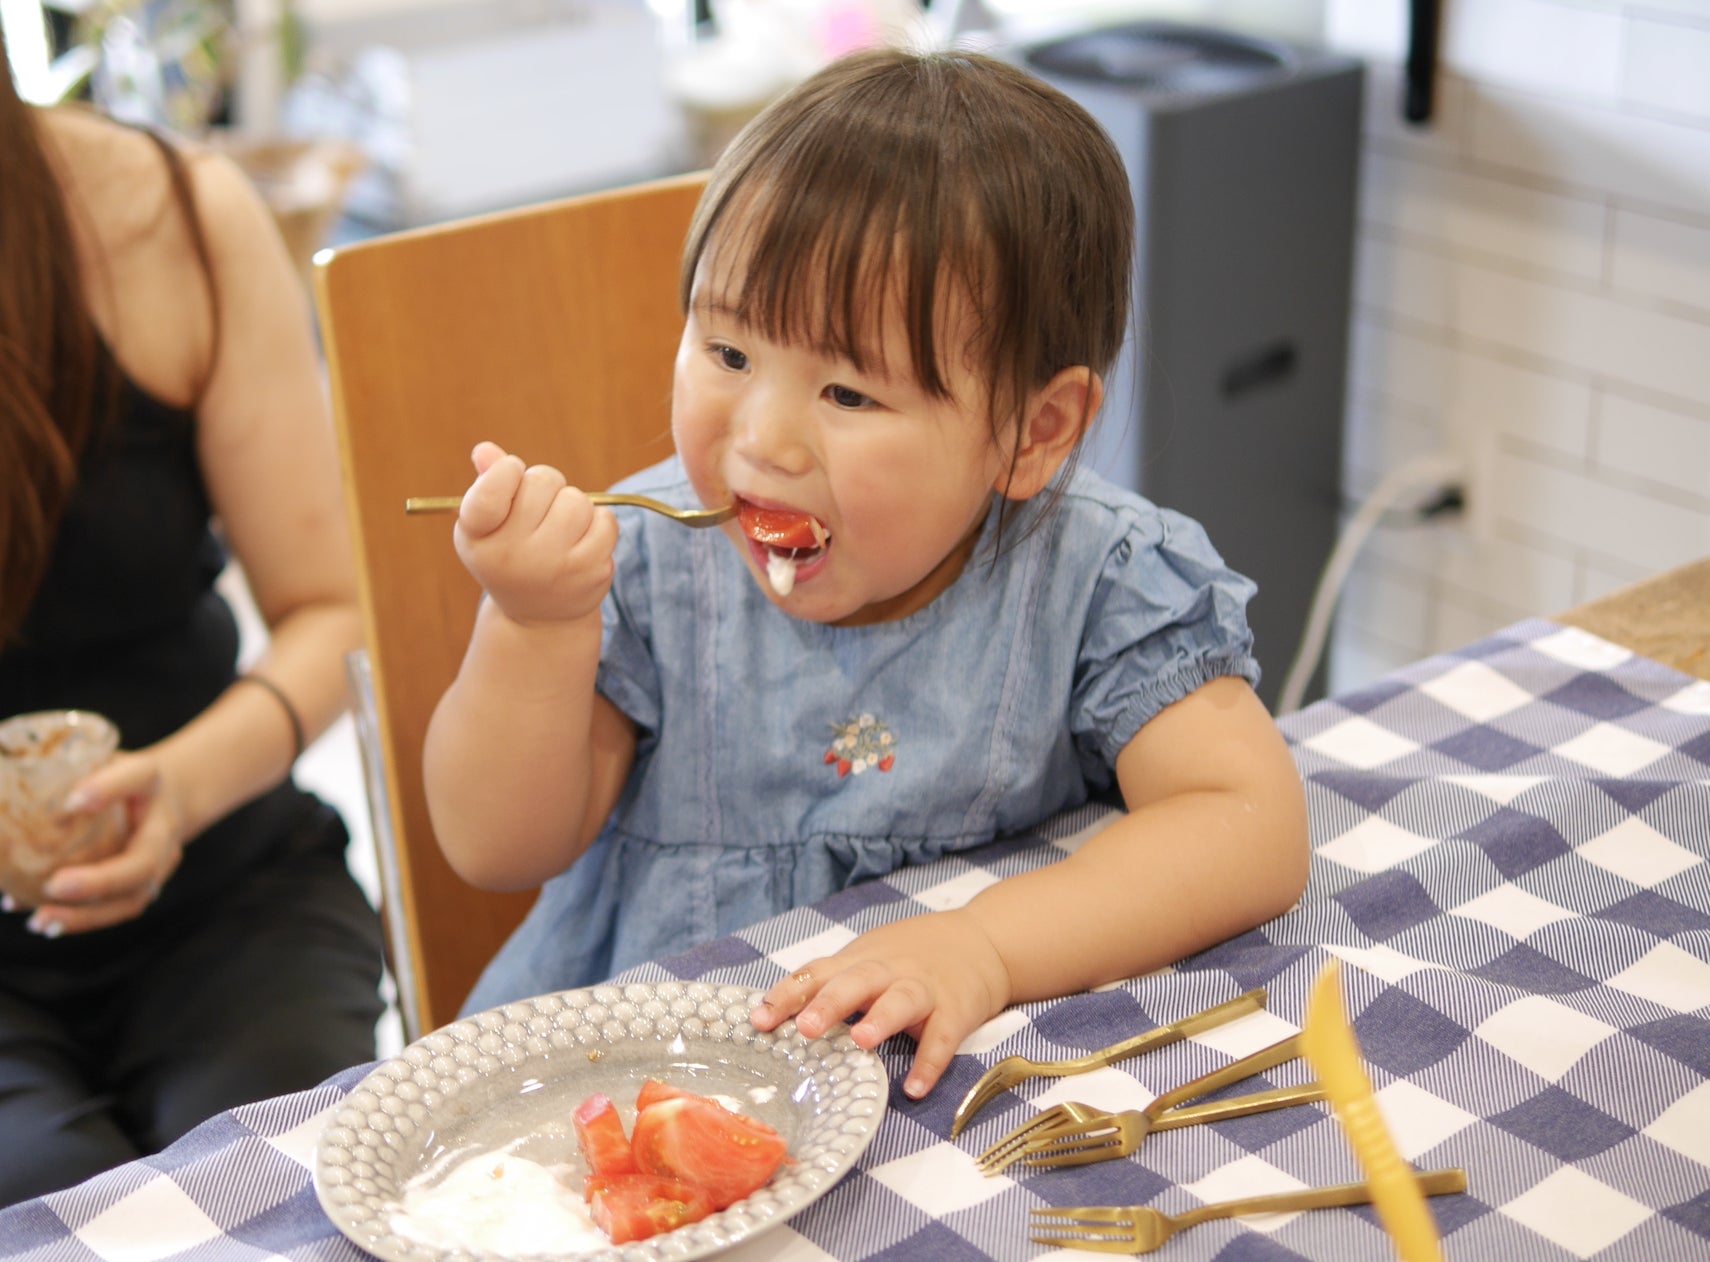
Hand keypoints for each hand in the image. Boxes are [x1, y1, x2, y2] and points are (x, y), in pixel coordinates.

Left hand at [25, 750, 188, 935]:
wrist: (165, 799)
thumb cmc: (117, 780)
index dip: (107, 789)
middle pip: (143, 862)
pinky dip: (80, 919)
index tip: (73, 801)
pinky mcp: (143, 887)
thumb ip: (65, 777)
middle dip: (100, 881)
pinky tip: (43, 920)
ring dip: (87, 916)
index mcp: (151, 784)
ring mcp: (159, 864)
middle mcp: (163, 828)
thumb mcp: (97, 763)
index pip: (136, 777)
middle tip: (54, 887)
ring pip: (132, 899)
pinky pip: (115, 909)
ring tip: (42, 921)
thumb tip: (12, 806)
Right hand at [454, 441, 619, 626]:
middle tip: (538, 512)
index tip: (511, 473)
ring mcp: (553, 566)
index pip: (490, 490)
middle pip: (542, 481)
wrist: (539, 617)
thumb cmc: (509, 555)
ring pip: (576, 500)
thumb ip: (487, 483)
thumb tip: (486, 450)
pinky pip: (605, 520)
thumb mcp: (487, 524)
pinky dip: (597, 524)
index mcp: (477, 537)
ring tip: (559, 531)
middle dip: (545, 486)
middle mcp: (512, 555)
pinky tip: (581, 544)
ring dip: (573, 506)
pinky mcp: (590, 573)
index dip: (507, 470)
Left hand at [749, 910, 1012, 1098]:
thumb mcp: (870, 959)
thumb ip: (832, 983)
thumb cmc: (913, 955)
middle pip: (857, 981)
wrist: (983, 941)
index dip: (788, 996)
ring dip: (881, 1019)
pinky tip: (914, 1088)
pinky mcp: (956, 1011)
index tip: (758, 1022)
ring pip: (901, 1000)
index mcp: (861, 961)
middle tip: (807, 1028)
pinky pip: (943, 1039)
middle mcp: (889, 971)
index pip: (817, 973)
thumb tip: (775, 1017)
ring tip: (861, 1042)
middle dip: (831, 1003)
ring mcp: (924, 990)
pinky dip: (930, 1063)